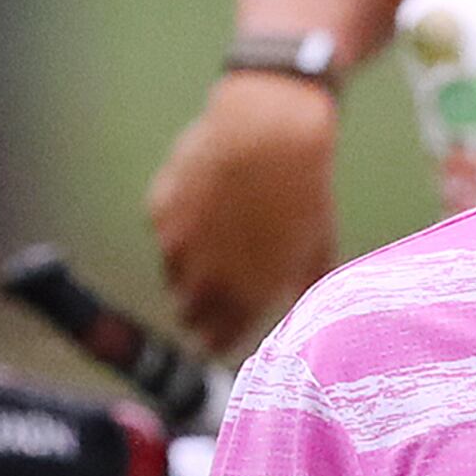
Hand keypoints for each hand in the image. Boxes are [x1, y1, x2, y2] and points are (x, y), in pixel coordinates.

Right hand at [150, 73, 342, 352]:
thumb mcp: (317, 245)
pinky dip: (180, 223)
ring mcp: (176, 246)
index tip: (224, 334)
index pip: (217, 343)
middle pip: (188, 315)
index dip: (221, 340)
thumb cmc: (303, 190)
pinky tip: (206, 199)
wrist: (268, 132)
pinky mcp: (159, 211)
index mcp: (245, 298)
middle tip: (218, 289)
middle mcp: (204, 280)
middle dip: (201, 308)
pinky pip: (166, 230)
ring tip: (217, 236)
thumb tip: (302, 306)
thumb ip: (303, 285)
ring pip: (173, 274)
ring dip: (189, 266)